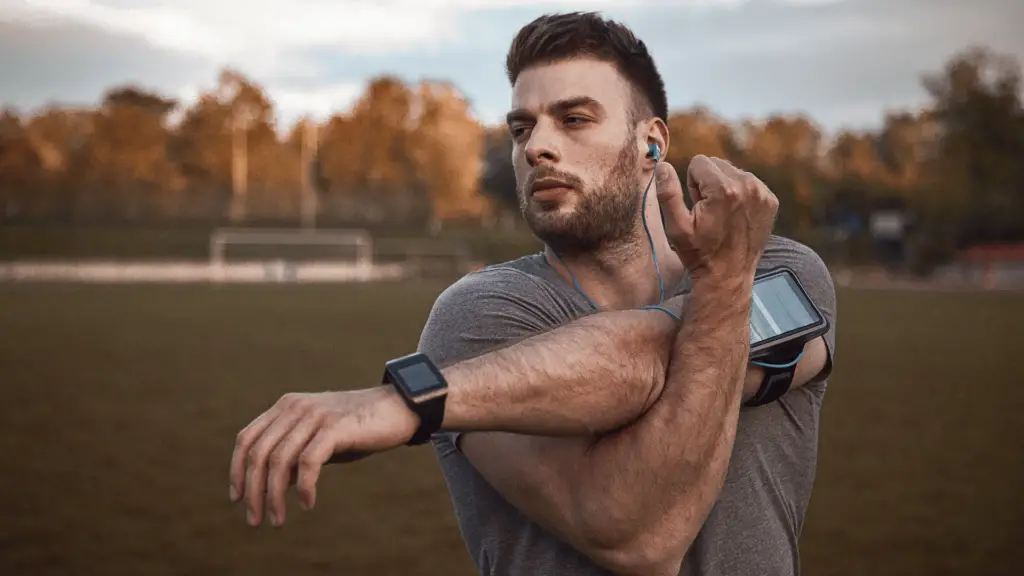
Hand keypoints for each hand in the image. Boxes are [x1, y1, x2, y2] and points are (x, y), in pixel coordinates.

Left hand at [228, 386, 418, 526]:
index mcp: (286, 406)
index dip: (236, 470)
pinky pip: (308, 462)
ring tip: (277, 519)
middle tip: (255, 519)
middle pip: (259, 453)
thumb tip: (275, 481)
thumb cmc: (359, 427)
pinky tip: (307, 504)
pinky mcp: (335, 427)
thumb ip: (296, 451)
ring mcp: (315, 415)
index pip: (247, 438)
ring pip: (280, 461)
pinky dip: (304, 488)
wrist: (398, 408)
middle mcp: (295, 407)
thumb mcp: (319, 437)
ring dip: (274, 496)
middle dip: (253, 491)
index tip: (238, 498)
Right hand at [655, 155, 777, 282]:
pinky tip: (735, 216)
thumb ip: (668, 193)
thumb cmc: (699, 253)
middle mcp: (748, 186)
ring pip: (733, 172)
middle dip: (708, 183)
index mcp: (724, 189)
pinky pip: (749, 183)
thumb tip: (663, 166)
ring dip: (724, 187)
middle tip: (708, 211)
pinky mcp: (770, 201)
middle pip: (717, 164)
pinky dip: (740, 195)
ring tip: (721, 215)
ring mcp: (762, 193)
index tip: (697, 205)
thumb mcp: (676, 227)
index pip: (699, 162)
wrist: (728, 276)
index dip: (692, 184)